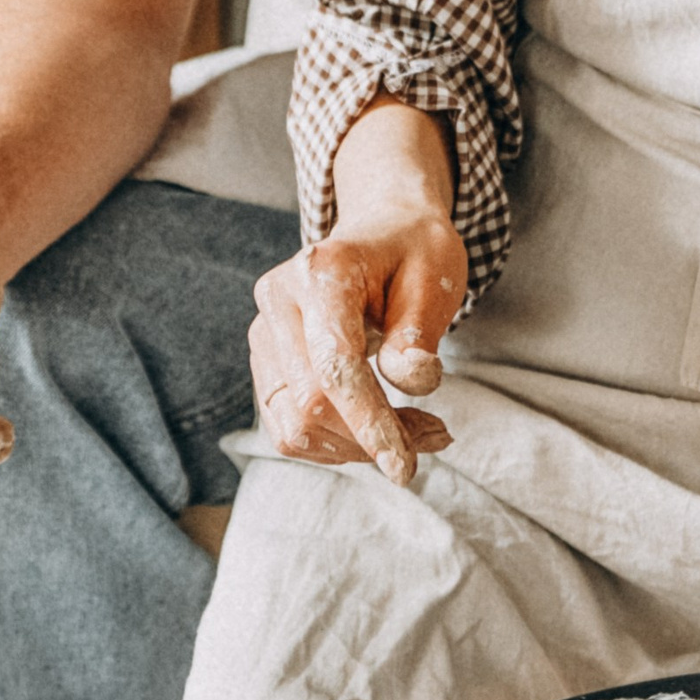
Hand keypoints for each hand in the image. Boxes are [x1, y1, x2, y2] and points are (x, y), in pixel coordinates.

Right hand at [249, 210, 463, 488]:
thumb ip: (418, 332)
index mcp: (320, 271)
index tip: (404, 467)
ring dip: (355, 447)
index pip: (335, 365)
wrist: (382, 231)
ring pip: (294, 425)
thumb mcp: (435, 277)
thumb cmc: (413, 252)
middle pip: (311, 402)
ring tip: (415, 431)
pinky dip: (336, 444)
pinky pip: (289, 427)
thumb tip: (411, 383)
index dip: (370, 422)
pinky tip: (379, 428)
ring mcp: (264, 332)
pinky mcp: (267, 362)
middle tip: (434, 435)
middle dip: (371, 438)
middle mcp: (279, 300)